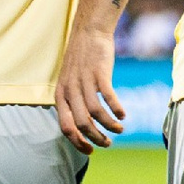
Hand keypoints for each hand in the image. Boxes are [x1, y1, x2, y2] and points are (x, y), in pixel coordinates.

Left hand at [54, 29, 123, 153]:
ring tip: (119, 129)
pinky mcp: (99, 73)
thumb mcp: (70, 82)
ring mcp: (84, 81)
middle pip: (81, 124)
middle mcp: (70, 90)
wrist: (89, 31)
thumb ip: (73, 102)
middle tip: (108, 143)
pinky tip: (123, 115)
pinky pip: (107, 97)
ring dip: (109, 126)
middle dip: (96, 138)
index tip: (90, 151)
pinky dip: (116, 109)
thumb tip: (83, 126)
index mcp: (60, 95)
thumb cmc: (81, 60)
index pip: (65, 127)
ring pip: (95, 114)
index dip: (77, 143)